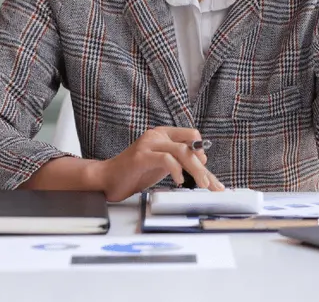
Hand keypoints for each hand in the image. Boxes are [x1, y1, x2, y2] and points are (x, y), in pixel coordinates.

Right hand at [93, 127, 223, 201]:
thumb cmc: (135, 173)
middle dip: (203, 166)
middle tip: (211, 184)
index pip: (191, 137)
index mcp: (164, 134)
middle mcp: (157, 135)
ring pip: (181, 151)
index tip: (208, 172)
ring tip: (202, 184)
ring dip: (195, 169)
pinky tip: (179, 181)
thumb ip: (180, 162)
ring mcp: (148, 143)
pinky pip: (166, 159)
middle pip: (189, 145)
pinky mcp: (141, 156)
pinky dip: (176, 170)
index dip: (202, 153)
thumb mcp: (163, 166)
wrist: (107, 179)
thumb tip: (203, 163)